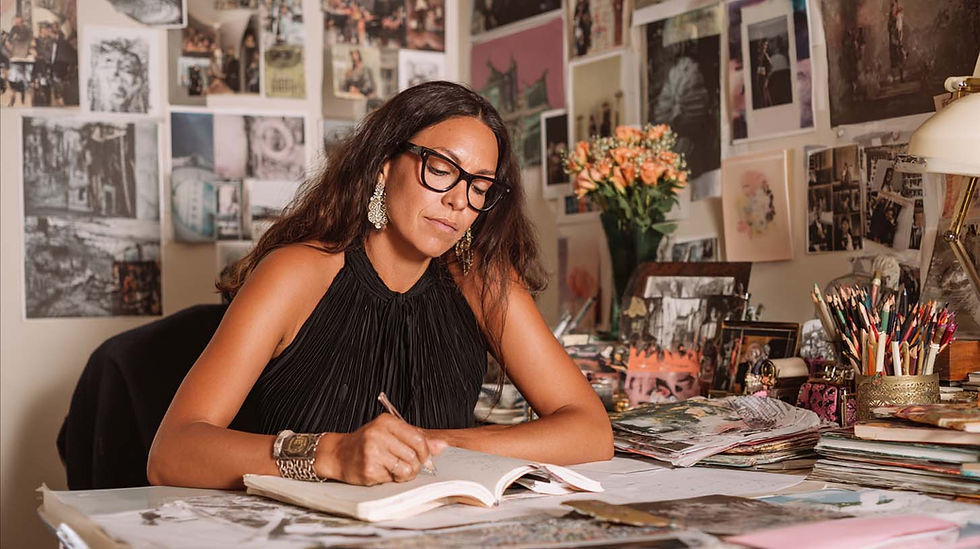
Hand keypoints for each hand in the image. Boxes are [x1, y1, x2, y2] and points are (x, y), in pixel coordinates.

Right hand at [316, 414, 445, 485]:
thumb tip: (442, 446)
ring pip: (407, 469)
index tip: (423, 457)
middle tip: (409, 466)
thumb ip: (415, 438)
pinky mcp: (369, 469)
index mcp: (386, 422)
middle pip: (414, 455)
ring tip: (397, 470)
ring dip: (406, 474)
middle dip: (416, 465)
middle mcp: (379, 434)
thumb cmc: (367, 443)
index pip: (418, 438)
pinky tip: (384, 472)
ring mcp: (372, 452)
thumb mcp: (390, 433)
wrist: (339, 454)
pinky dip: (393, 479)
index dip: (426, 452)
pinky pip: (393, 478)